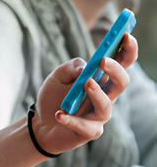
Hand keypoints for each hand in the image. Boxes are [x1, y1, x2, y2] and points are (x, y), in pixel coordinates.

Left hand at [33, 33, 137, 154]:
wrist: (40, 123)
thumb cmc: (53, 96)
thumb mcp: (57, 75)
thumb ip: (71, 67)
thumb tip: (87, 67)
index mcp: (101, 78)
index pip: (121, 63)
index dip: (127, 49)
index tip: (126, 34)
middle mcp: (105, 96)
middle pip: (121, 83)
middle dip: (116, 70)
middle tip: (103, 60)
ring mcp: (98, 116)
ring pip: (106, 106)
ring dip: (97, 94)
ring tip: (85, 84)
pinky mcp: (88, 132)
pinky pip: (85, 127)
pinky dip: (71, 120)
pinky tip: (60, 114)